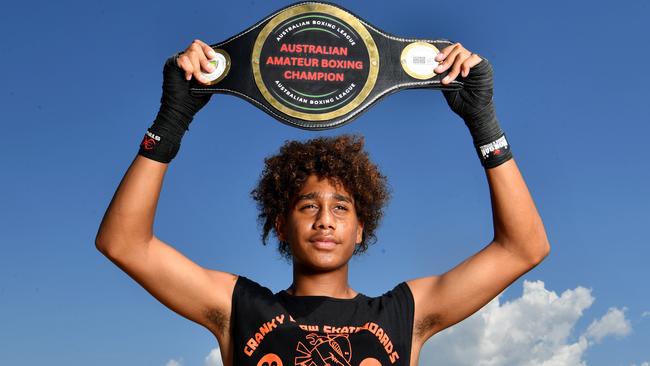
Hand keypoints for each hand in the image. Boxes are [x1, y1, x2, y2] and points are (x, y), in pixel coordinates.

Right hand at [137, 40, 213, 163]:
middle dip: (204, 59)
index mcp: (195, 62)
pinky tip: (188, 78)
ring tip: (199, 80)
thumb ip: (213, 75)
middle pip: (195, 46)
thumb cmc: (194, 99)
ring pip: (190, 52)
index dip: (207, 49)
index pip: (200, 46)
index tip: (213, 57)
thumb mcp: (208, 84)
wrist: (181, 109)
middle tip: (209, 71)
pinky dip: (188, 68)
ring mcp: (178, 61)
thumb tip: (224, 67)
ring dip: (197, 67)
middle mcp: (186, 59)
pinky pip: (182, 59)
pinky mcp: (171, 65)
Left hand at [434, 43, 511, 168]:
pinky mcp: (484, 67)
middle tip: (438, 70)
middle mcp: (466, 62)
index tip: (435, 59)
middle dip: (445, 59)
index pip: (451, 50)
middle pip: (456, 49)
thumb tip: (430, 68)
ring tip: (449, 80)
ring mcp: (474, 64)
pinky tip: (463, 75)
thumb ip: (442, 76)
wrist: (473, 112)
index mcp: (457, 66)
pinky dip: (466, 65)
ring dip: (453, 66)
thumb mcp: (447, 87)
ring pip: (462, 53)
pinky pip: (474, 58)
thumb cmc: (461, 102)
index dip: (444, 51)